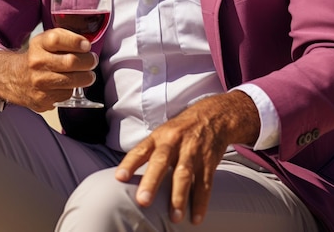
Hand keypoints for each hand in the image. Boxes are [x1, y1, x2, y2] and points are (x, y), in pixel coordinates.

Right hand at [0, 28, 98, 110]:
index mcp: (39, 44)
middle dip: (88, 61)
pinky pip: (67, 95)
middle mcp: (37, 62)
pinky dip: (73, 89)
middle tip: (92, 61)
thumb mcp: (46, 40)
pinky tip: (70, 85)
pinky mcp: (42, 99)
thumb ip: (66, 38)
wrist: (13, 78)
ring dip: (86, 77)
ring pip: (73, 80)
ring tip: (88, 74)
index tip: (86, 45)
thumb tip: (86, 45)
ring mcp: (39, 82)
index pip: (58, 39)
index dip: (76, 41)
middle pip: (71, 61)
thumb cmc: (37, 57)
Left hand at [115, 90, 259, 225]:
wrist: (213, 115)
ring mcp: (192, 151)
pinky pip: (205, 183)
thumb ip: (148, 153)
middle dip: (151, 182)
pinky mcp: (209, 160)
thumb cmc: (181, 129)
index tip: (120, 178)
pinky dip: (200, 202)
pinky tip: (196, 218)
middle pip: (161, 161)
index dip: (130, 163)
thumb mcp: (163, 133)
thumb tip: (128, 177)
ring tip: (174, 217)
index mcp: (159, 136)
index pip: (141, 149)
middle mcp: (174, 142)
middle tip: (143, 201)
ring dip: (178, 197)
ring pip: (183, 174)